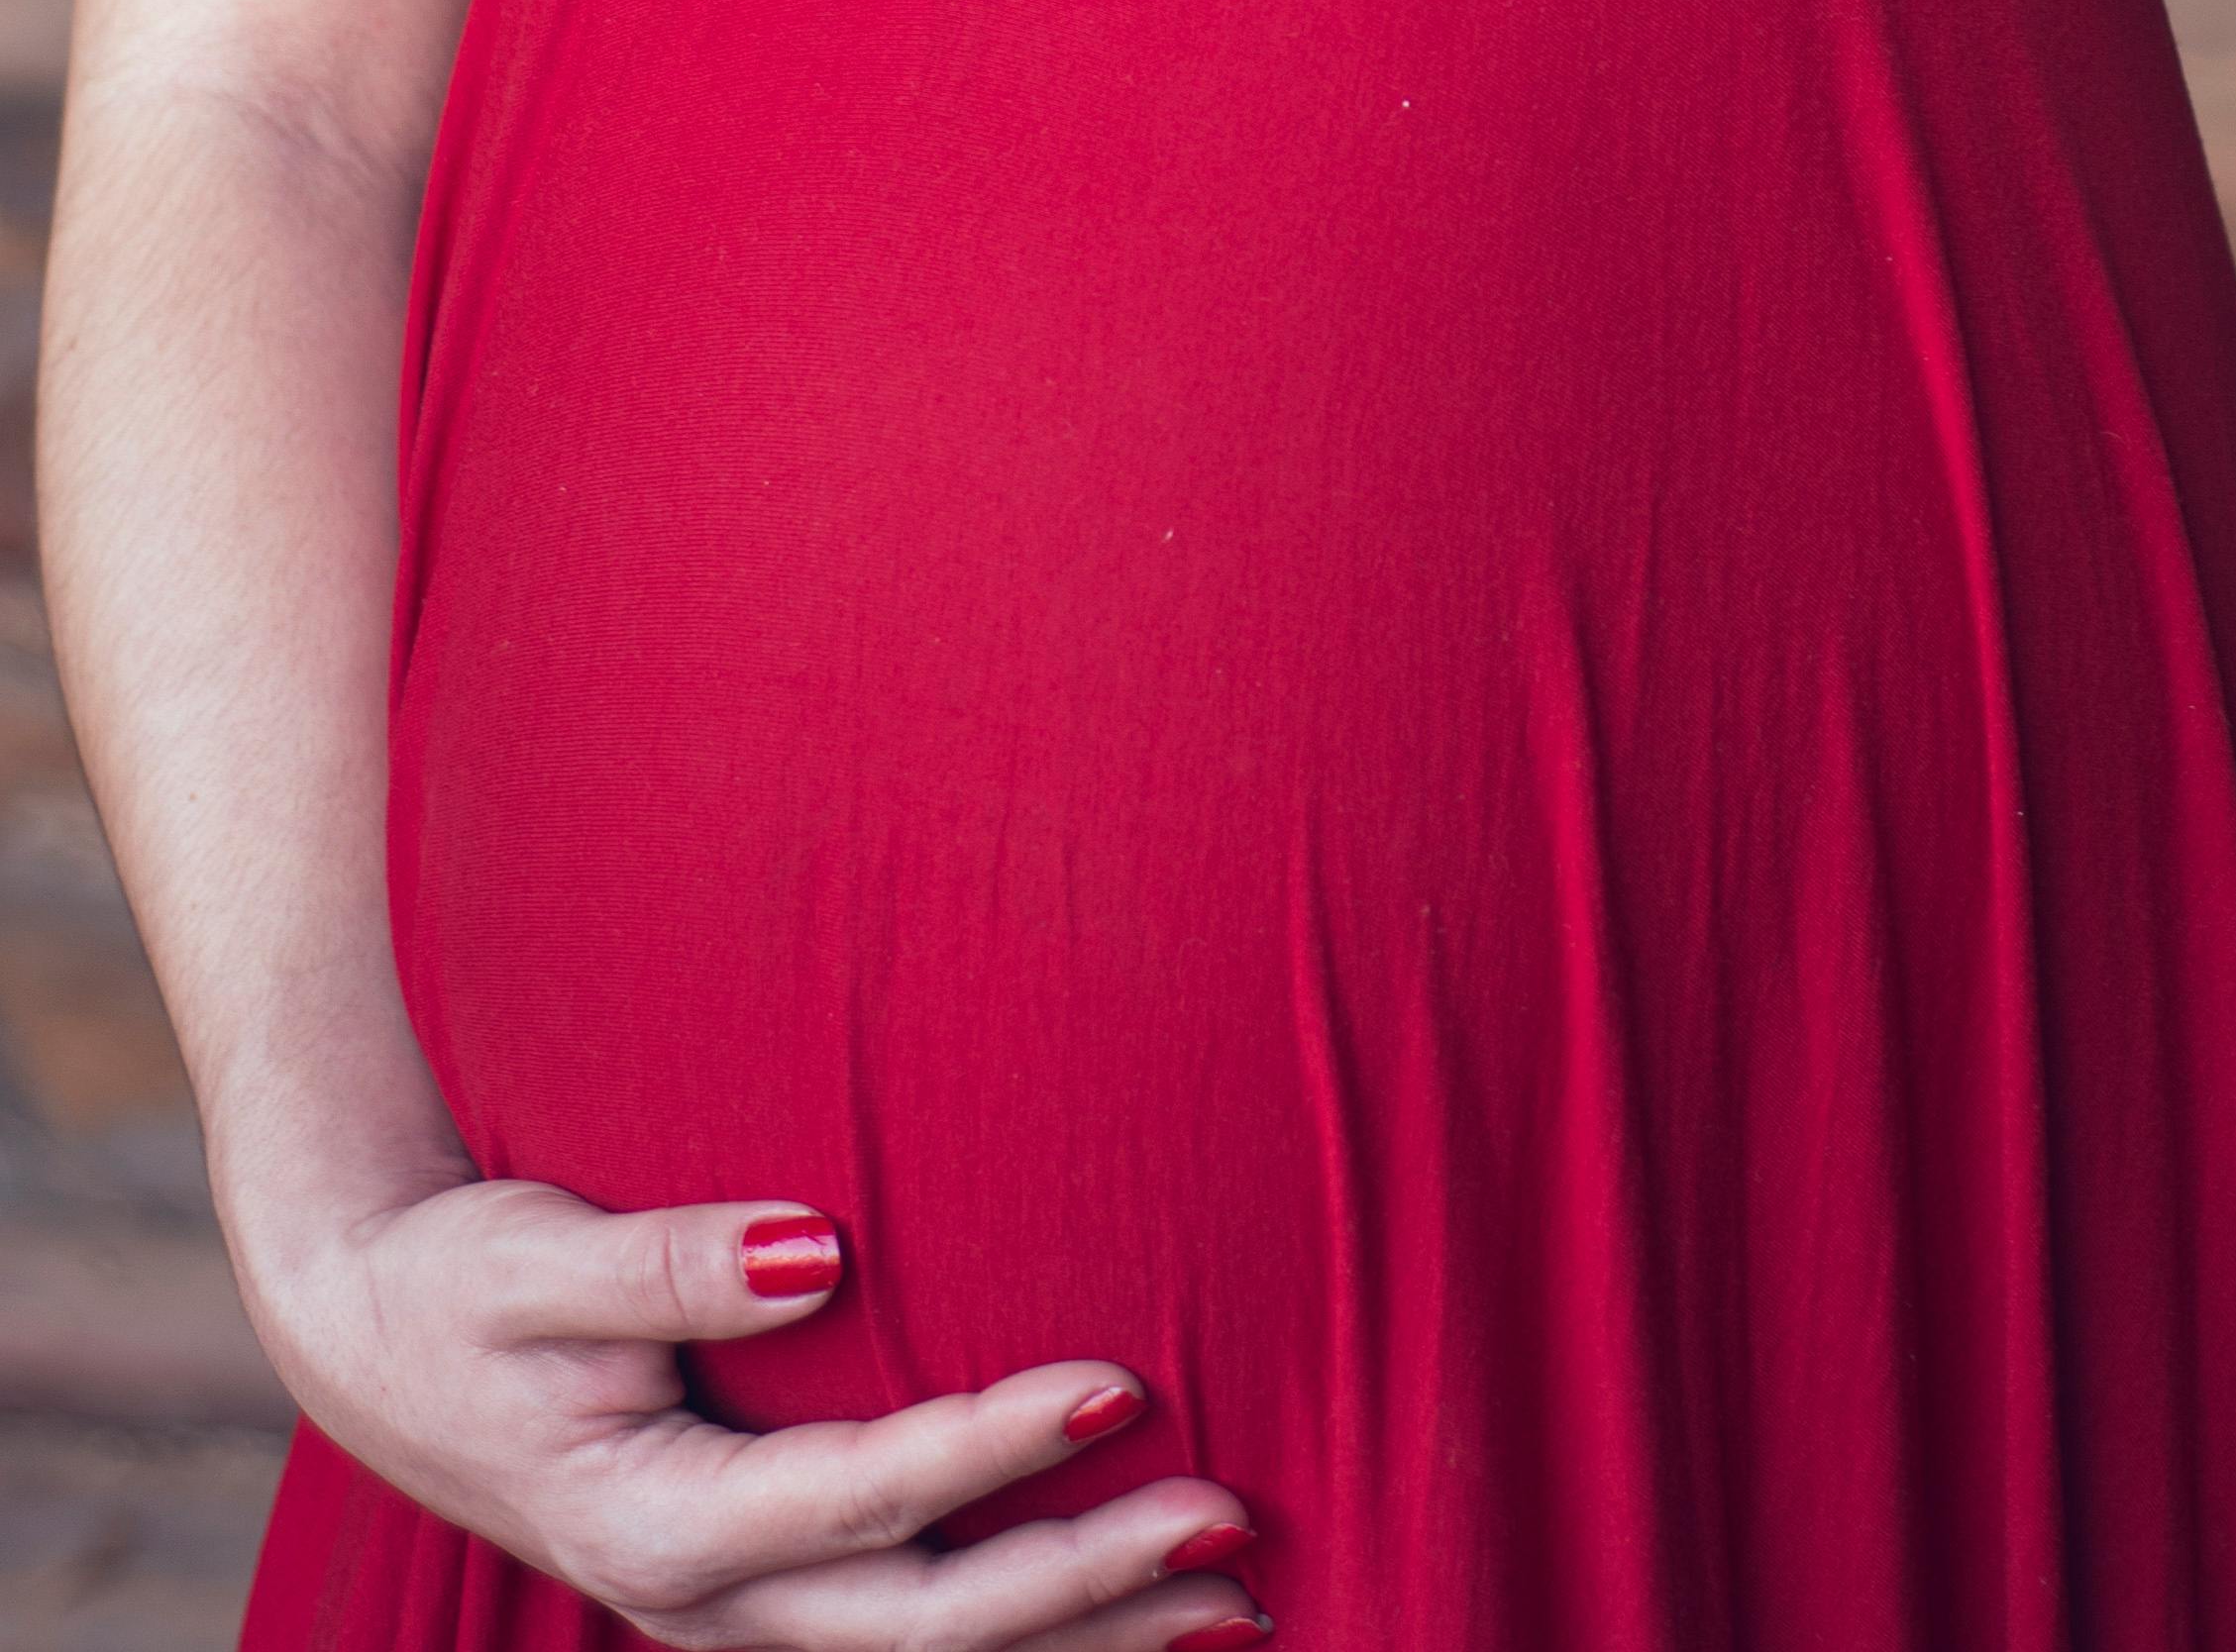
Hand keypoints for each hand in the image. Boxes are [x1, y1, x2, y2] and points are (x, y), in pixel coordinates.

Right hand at [240, 1174, 1265, 1646]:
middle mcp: (702, 1605)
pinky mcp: (756, 1599)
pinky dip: (1030, 1643)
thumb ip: (673, 1263)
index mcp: (653, 1522)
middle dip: (1088, 1585)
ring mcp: (731, 1621)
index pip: (864, 1500)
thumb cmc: (460, 1280)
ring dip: (1087, 1640)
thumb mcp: (537, 1261)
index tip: (1122, 1381)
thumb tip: (819, 1249)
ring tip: (1238, 1601)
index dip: (995, 1449)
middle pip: (927, 1629)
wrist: (370, 1342)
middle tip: (1228, 1525)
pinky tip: (1132, 1620)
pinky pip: (909, 1645)